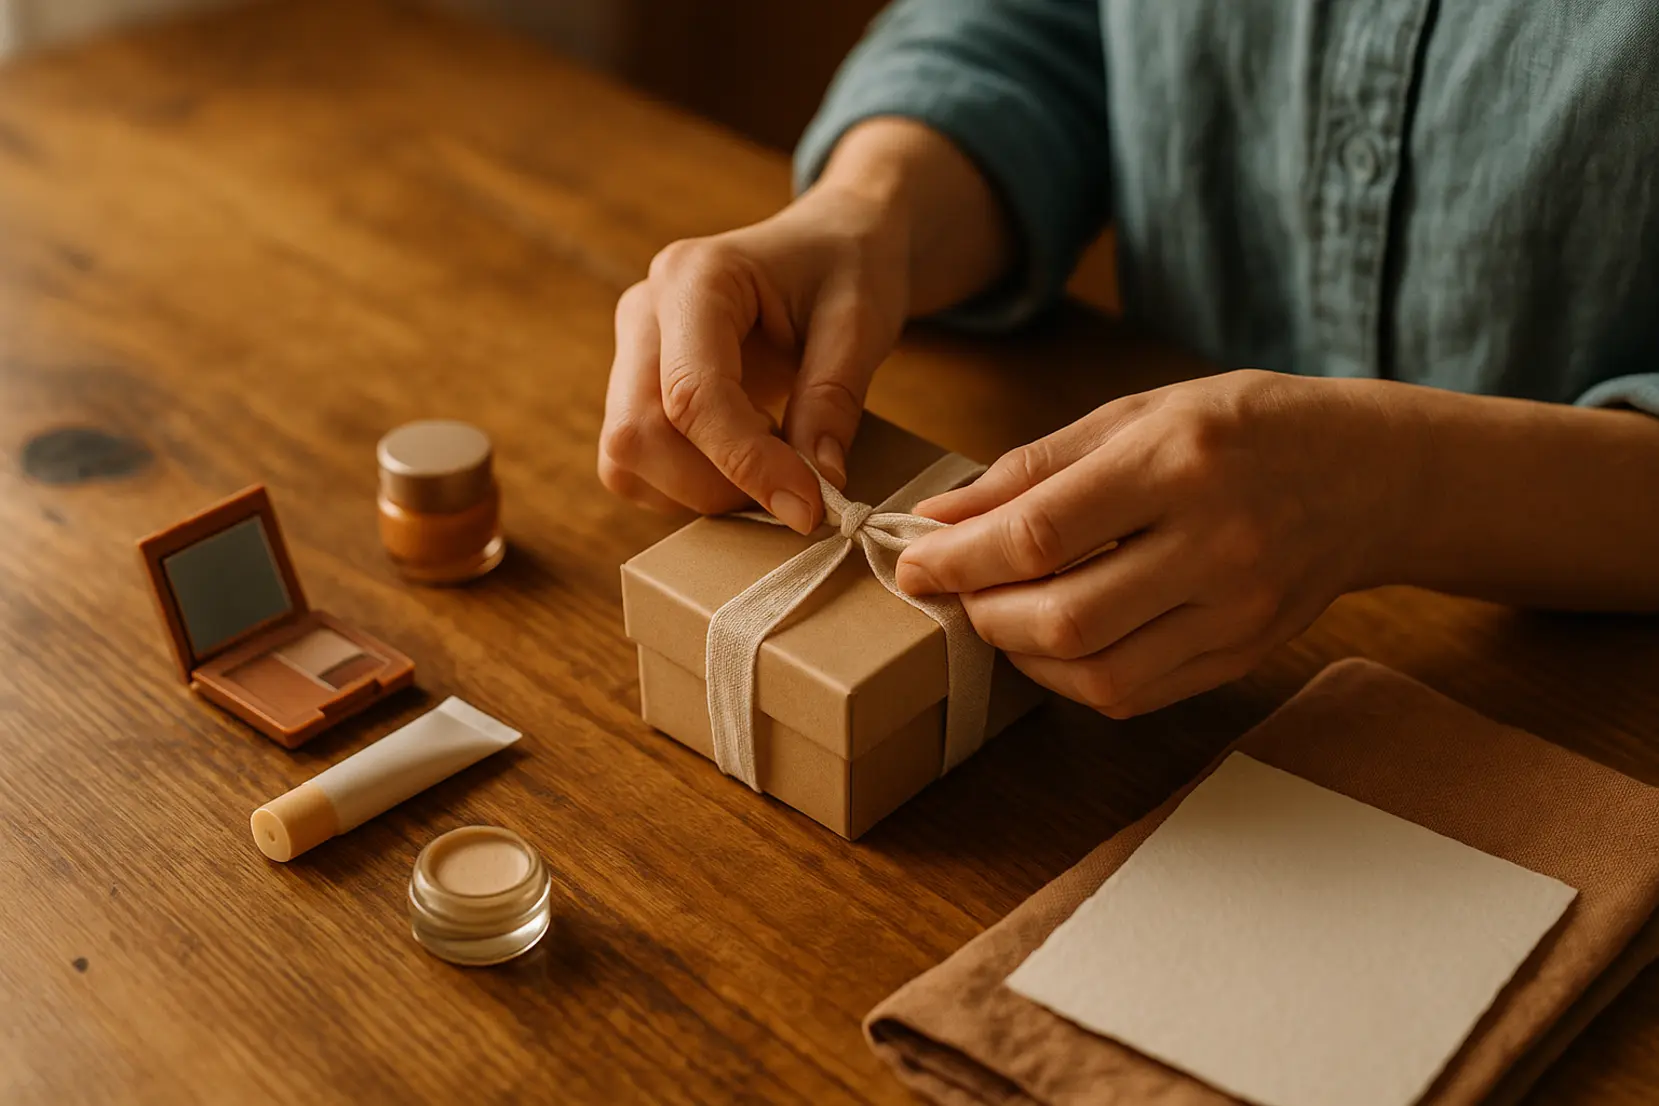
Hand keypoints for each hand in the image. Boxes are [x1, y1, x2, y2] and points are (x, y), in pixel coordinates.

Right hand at [599, 117, 1013, 532]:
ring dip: (700, 491)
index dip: (746, 464)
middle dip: (716, 485)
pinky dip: (688, 487)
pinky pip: (635, 466)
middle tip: (795, 490)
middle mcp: (644, 311)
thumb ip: (834, 400)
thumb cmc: (850, 266)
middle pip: (638, 434)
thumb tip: (817, 485)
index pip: (693, 394)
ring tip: (773, 466)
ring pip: (626, 458)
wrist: (833, 241)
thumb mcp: (862, 322)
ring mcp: (629, 351)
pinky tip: (746, 461)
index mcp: (694, 277)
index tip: (809, 507)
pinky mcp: (634, 388)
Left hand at [895, 370, 1419, 715]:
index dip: (959, 559)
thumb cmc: (1241, 429)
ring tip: (1003, 616)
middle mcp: (1215, 544)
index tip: (914, 562)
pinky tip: (1057, 642)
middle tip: (959, 591)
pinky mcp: (1244, 655)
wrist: (1368, 475)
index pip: (1040, 534)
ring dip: (1023, 656)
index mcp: (1178, 463)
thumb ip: (1033, 468)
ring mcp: (1237, 611)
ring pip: (1096, 674)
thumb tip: (939, 516)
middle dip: (985, 614)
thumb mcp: (1137, 415)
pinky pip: (1135, 695)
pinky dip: (1073, 679)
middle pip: (1064, 618)